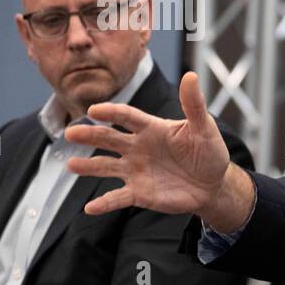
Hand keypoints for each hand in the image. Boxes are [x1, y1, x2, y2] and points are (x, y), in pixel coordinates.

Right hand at [64, 71, 251, 228]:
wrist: (214, 185)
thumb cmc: (208, 152)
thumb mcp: (204, 128)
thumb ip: (194, 105)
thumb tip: (191, 76)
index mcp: (151, 128)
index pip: (127, 116)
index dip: (111, 112)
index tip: (94, 110)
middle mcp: (137, 148)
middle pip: (109, 138)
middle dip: (89, 135)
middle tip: (70, 133)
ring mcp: (135, 171)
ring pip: (106, 167)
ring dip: (88, 166)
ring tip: (71, 165)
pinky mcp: (139, 193)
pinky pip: (118, 198)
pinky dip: (104, 203)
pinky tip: (90, 208)